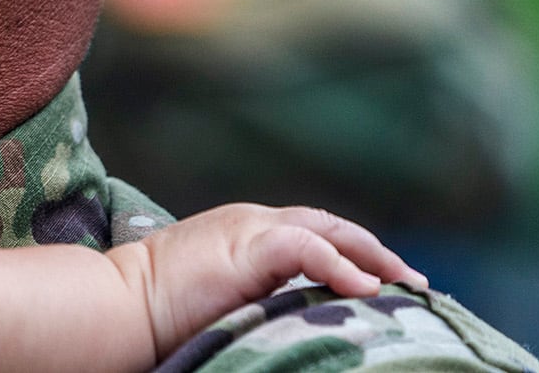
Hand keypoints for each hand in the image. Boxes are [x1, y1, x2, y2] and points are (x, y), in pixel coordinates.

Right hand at [108, 204, 427, 359]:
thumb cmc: (161, 312)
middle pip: (331, 224)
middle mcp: (252, 219)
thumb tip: (301, 318)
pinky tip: (368, 288)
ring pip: (329, 229)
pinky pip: (308, 247)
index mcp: (245, 230)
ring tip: (407, 285)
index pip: (313, 232)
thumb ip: (260, 294)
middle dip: (377, 253)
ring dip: (373, 257)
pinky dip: (342, 266)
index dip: (355, 254)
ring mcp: (250, 228)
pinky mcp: (249, 245)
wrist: (122, 304)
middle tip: (416, 283)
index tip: (390, 284)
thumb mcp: (222, 296)